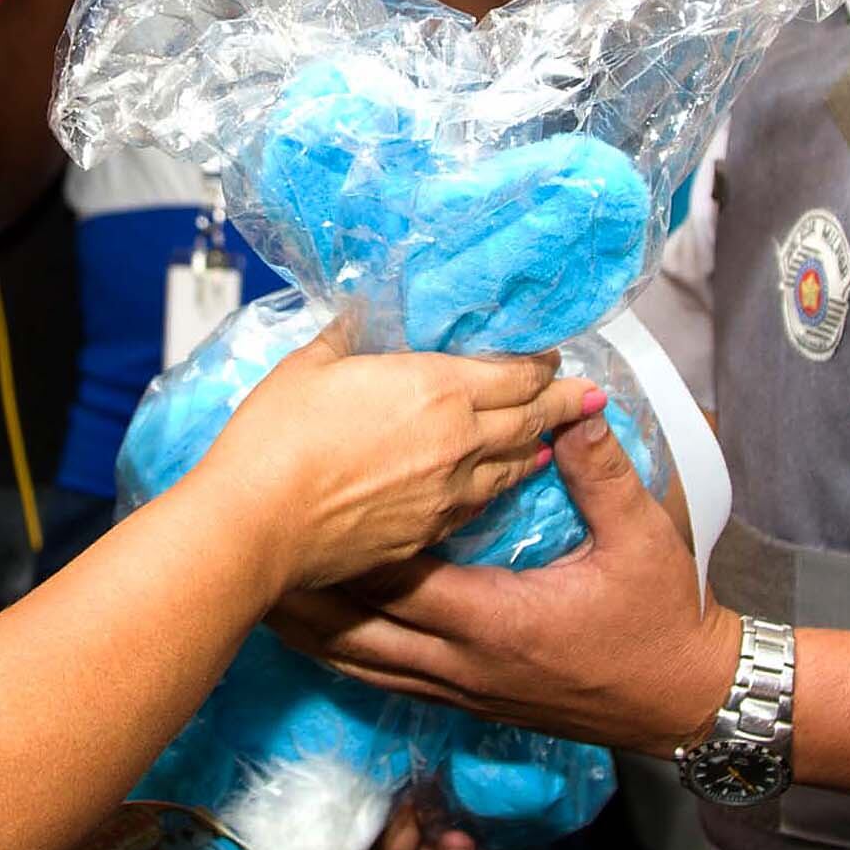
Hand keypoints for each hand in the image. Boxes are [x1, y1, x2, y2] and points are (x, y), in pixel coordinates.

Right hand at [188, 325, 592, 592]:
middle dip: (563, 404)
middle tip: (591, 396)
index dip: (541, 365)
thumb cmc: (277, 438)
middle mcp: (458, 440)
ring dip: (536, 448)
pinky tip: (498, 486)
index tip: (553, 359)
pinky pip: (479, 504)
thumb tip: (359, 316)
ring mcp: (448, 492)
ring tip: (551, 440)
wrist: (258, 524)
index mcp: (436, 388)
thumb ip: (347, 337)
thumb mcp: (311, 365)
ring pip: (512, 466)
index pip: (515, 373)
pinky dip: (498, 489)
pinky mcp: (428, 532)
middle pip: (529, 418)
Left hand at [269, 409, 740, 754]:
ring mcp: (462, 689)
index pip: (403, 582)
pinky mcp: (467, 701)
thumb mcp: (642, 536)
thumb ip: (600, 472)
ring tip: (262, 596)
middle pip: (360, 631)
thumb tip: (575, 407)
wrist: (682, 700)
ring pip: (364, 663)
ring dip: (314, 631)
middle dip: (306, 597)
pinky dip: (348, 655)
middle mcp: (466, 663)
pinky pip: (388, 680)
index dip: (350, 551)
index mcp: (498, 619)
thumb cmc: (663, 618)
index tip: (306, 513)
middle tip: (254, 559)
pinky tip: (319, 636)